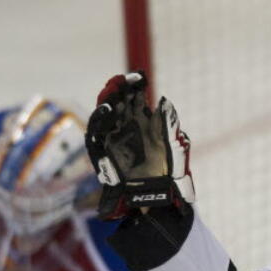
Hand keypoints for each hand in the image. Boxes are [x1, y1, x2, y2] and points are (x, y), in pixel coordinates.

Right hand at [85, 72, 194, 219]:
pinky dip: (101, 120)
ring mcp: (115, 138)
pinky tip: (107, 110)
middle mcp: (127, 126)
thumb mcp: (172, 144)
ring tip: (113, 93)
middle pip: (118, 102)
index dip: (134, 85)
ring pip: (106, 115)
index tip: (139, 76)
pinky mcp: (105, 151)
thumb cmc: (168, 170)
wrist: (158, 194)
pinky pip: (98, 133)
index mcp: (143, 121)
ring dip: (108, 102)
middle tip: (121, 81)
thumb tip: (162, 100)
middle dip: (118, 90)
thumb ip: (166, 123)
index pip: (134, 97)